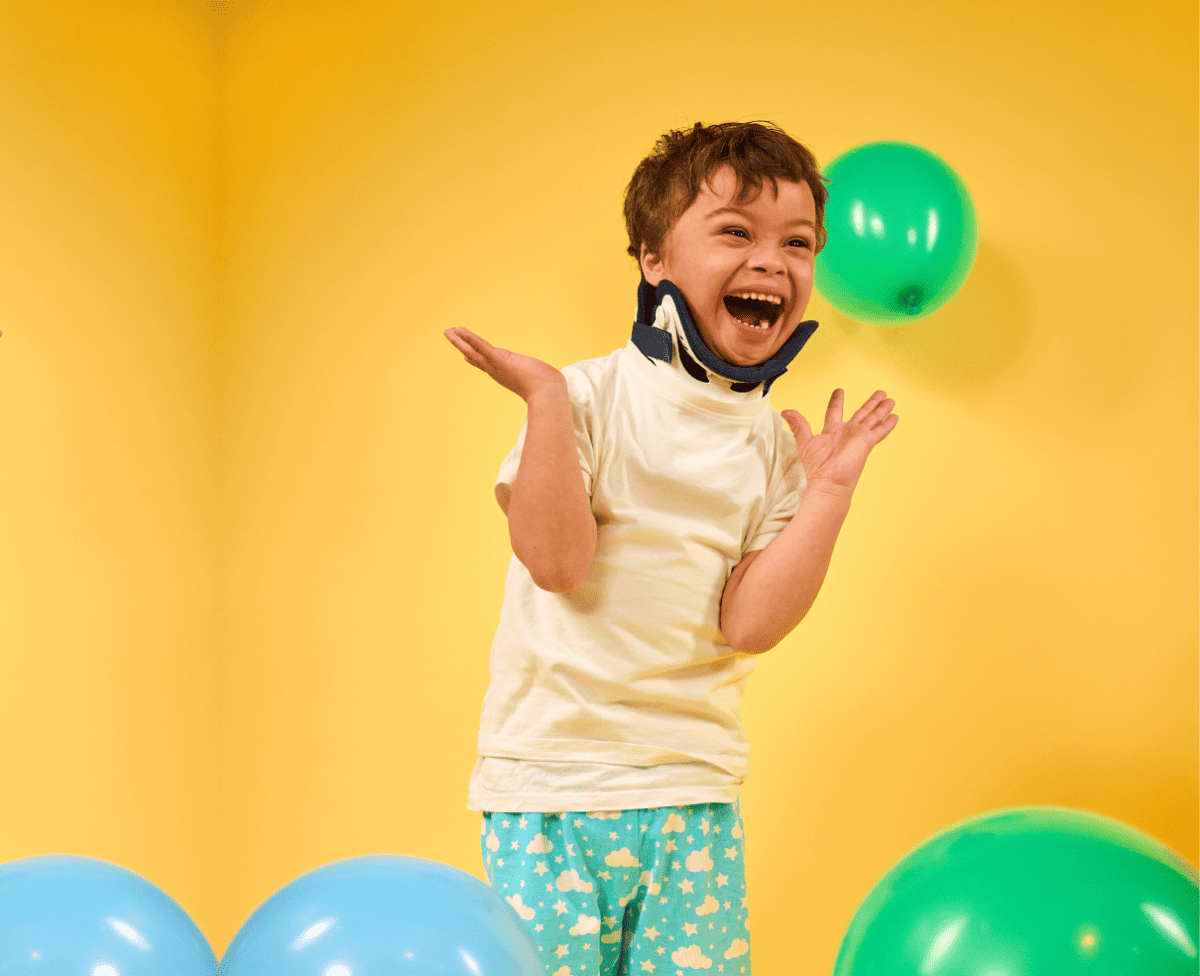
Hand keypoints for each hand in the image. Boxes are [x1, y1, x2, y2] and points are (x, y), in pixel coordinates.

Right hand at [445, 327, 565, 402]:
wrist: (548, 393)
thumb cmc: (548, 388)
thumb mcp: (538, 379)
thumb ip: (538, 377)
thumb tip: (547, 377)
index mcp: (504, 374)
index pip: (487, 364)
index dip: (475, 358)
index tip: (465, 356)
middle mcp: (497, 371)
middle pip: (475, 357)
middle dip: (461, 346)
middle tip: (449, 335)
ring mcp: (497, 366)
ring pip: (473, 351)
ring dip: (459, 340)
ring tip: (447, 331)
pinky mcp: (500, 360)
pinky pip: (482, 347)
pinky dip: (470, 339)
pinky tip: (460, 331)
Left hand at [782, 389, 897, 492]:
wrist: (830, 481)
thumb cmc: (817, 466)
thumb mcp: (805, 440)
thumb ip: (797, 424)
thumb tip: (785, 411)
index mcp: (832, 430)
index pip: (835, 411)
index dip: (837, 400)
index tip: (839, 390)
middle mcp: (847, 432)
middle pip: (862, 413)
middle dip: (871, 403)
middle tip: (880, 392)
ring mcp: (858, 437)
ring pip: (873, 419)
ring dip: (881, 409)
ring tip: (890, 399)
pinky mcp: (867, 442)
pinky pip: (879, 431)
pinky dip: (887, 424)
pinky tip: (895, 417)